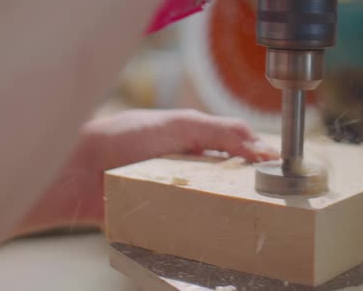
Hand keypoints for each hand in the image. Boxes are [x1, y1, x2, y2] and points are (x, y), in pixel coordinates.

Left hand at [15, 109, 277, 235]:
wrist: (79, 173)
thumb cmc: (123, 139)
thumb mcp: (178, 125)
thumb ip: (219, 130)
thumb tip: (261, 145)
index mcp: (194, 143)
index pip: (237, 152)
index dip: (260, 161)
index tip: (283, 172)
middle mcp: (188, 170)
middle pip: (230, 184)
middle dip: (251, 192)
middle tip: (274, 201)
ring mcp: (176, 195)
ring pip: (215, 209)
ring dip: (232, 215)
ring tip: (256, 222)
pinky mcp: (163, 220)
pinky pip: (192, 231)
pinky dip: (207, 234)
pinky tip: (221, 237)